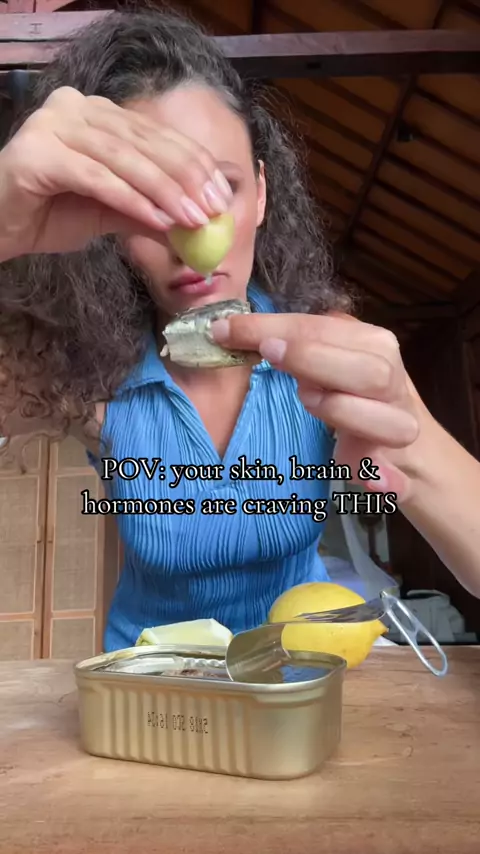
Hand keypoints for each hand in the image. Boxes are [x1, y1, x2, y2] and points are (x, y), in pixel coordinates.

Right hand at [0, 86, 231, 259]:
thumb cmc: (49, 215)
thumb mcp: (110, 214)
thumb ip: (149, 212)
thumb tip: (195, 226)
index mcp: (97, 114)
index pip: (155, 135)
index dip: (194, 163)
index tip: (223, 194)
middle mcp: (76, 108)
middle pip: (145, 143)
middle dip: (186, 178)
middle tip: (216, 209)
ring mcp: (54, 124)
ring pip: (125, 159)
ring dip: (165, 192)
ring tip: (194, 220)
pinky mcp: (39, 152)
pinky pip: (97, 178)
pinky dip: (131, 199)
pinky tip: (159, 220)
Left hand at [211, 312, 424, 500]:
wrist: (405, 450)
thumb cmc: (350, 395)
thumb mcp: (327, 360)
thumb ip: (292, 343)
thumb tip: (226, 330)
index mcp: (372, 345)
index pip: (323, 328)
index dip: (274, 326)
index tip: (228, 329)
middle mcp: (391, 381)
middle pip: (367, 369)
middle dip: (314, 359)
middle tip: (270, 356)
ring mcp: (398, 427)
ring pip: (386, 418)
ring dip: (343, 409)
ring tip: (308, 401)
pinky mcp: (396, 473)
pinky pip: (394, 478)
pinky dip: (384, 479)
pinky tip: (371, 481)